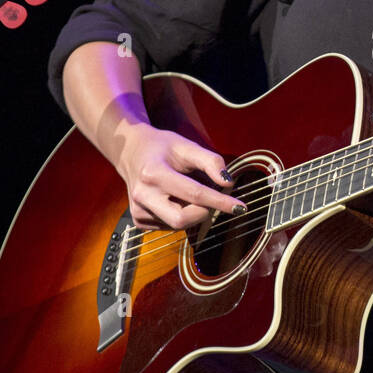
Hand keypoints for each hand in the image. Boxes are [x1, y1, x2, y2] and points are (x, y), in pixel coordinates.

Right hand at [113, 121, 241, 229]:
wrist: (131, 153)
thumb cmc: (163, 148)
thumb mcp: (187, 146)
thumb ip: (211, 161)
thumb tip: (228, 182)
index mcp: (154, 174)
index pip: (194, 194)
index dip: (220, 202)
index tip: (240, 206)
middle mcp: (143, 196)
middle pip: (183, 219)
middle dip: (205, 212)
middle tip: (215, 199)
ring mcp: (138, 211)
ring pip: (179, 224)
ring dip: (194, 211)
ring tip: (188, 190)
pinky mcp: (139, 221)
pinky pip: (171, 226)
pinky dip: (182, 214)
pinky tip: (176, 199)